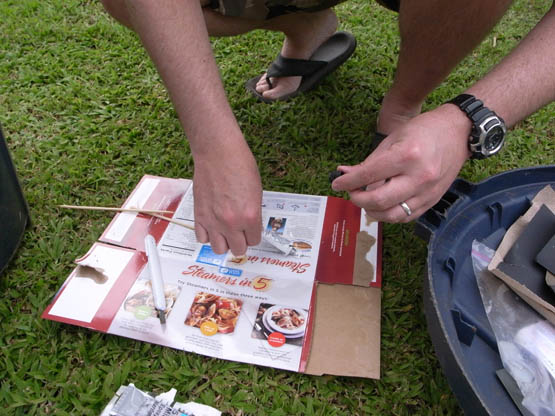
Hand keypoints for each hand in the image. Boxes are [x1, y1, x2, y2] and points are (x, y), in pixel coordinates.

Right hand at [192, 144, 261, 254]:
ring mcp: (213, 221)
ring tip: (225, 232)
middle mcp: (232, 223)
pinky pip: (202, 239)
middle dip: (240, 242)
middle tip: (239, 233)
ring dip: (224, 243)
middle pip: (238, 249)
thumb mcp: (256, 191)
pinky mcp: (199, 216)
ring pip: (219, 250)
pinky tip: (212, 226)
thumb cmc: (239, 165)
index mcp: (250, 216)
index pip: (254, 241)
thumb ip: (253, 212)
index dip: (253, 235)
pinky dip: (207, 236)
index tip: (250, 231)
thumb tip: (250, 225)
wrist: (217, 153)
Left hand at [331, 104, 471, 221]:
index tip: (336, 184)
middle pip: (378, 201)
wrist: (459, 133)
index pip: (368, 175)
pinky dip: (389, 215)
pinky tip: (382, 206)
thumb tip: (344, 174)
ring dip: (371, 211)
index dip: (347, 182)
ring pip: (391, 215)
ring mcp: (428, 192)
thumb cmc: (424, 130)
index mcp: (406, 156)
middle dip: (357, 199)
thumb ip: (369, 161)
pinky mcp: (433, 201)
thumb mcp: (393, 138)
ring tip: (365, 201)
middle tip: (351, 193)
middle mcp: (418, 177)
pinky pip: (405, 217)